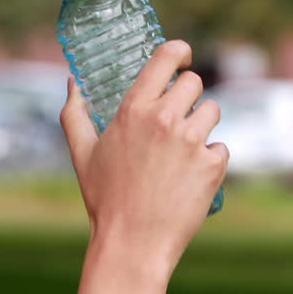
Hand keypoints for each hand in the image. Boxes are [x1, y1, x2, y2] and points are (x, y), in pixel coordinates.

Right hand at [60, 40, 228, 278]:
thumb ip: (73, 114)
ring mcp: (193, 141)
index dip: (180, 50)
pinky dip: (210, 159)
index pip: (167, 57)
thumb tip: (71, 83)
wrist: (133, 242)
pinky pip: (221, 147)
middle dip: (187, 97)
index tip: (184, 55)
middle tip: (174, 121)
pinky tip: (189, 177)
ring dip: (201, 125)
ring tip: (182, 151)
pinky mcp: (213, 165)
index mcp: (134, 109)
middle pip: (194, 82)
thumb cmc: (104, 198)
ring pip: (213, 111)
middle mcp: (166, 119)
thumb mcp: (81, 153)